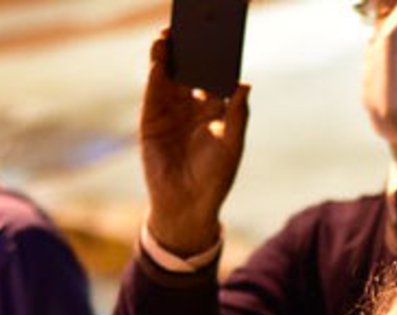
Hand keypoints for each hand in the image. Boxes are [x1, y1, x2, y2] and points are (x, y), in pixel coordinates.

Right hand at [141, 29, 249, 255]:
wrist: (187, 204)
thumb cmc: (215, 177)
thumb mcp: (232, 145)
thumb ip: (238, 114)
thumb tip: (245, 83)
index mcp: (214, 110)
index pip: (214, 76)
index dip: (215, 57)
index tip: (219, 35)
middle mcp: (191, 106)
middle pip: (189, 70)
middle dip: (190, 50)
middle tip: (191, 26)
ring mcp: (170, 112)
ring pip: (169, 76)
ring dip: (168, 56)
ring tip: (169, 35)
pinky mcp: (151, 120)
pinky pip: (154, 92)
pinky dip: (156, 74)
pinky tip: (160, 59)